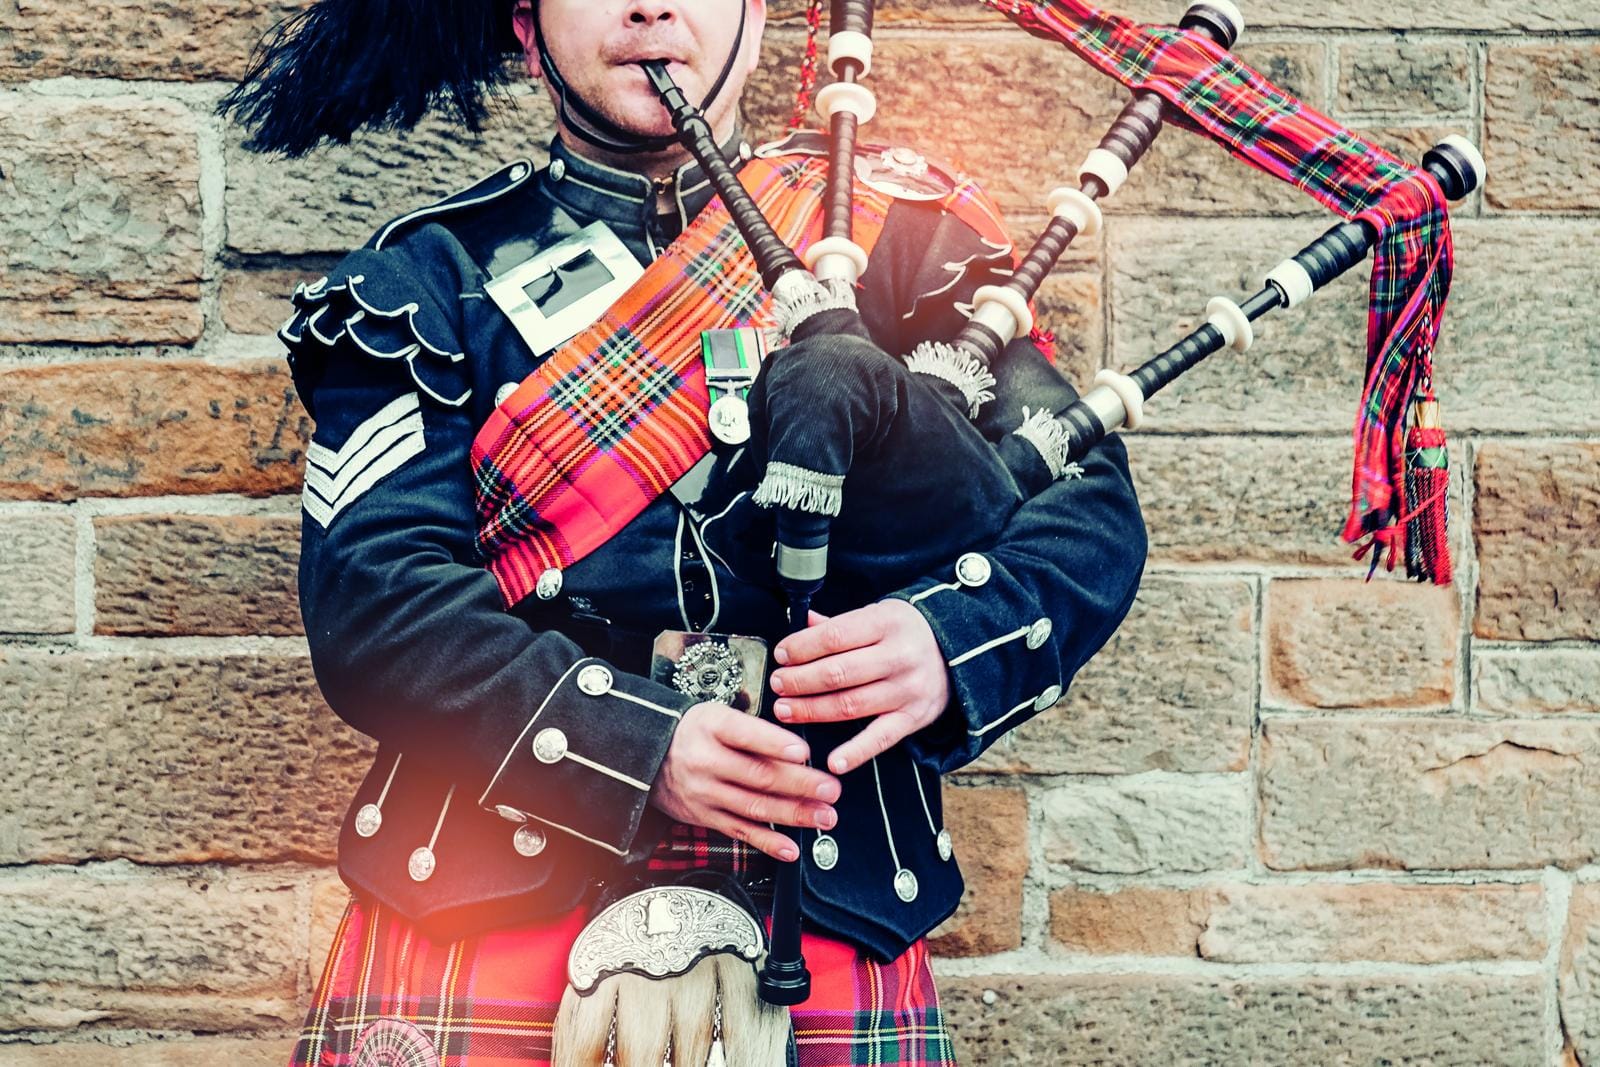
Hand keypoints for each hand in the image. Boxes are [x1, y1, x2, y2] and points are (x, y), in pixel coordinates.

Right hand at [648, 702, 841, 861]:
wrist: (648, 756)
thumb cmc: (692, 732)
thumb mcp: (716, 715)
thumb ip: (754, 731)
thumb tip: (798, 751)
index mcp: (711, 727)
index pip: (745, 734)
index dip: (775, 744)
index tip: (804, 751)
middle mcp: (706, 761)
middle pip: (758, 775)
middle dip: (800, 785)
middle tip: (830, 789)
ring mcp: (705, 793)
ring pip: (754, 807)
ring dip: (794, 814)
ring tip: (823, 816)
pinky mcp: (705, 817)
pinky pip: (740, 832)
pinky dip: (768, 843)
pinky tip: (791, 848)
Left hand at [769, 602, 950, 774]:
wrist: (960, 654)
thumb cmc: (906, 633)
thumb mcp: (879, 615)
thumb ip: (840, 623)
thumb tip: (800, 622)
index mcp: (886, 623)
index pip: (835, 636)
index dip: (802, 647)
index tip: (781, 654)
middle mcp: (899, 656)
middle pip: (838, 673)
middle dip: (799, 680)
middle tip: (777, 684)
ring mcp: (908, 690)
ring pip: (850, 704)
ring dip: (812, 710)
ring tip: (785, 710)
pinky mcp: (914, 718)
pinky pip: (881, 738)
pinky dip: (856, 752)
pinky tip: (832, 761)